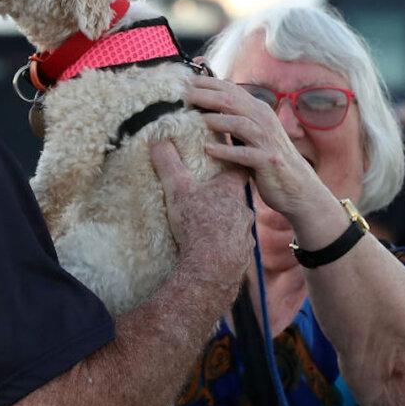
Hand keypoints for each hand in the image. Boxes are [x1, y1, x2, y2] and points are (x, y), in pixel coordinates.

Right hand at [149, 140, 252, 283]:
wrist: (213, 266)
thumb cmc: (197, 223)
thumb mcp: (178, 189)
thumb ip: (168, 163)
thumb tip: (159, 139)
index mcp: (230, 190)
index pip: (239, 170)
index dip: (233, 165)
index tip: (225, 162)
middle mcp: (244, 210)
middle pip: (238, 198)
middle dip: (224, 198)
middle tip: (208, 198)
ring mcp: (245, 234)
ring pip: (238, 223)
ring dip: (226, 223)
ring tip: (209, 227)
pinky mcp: (243, 255)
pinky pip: (236, 247)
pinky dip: (226, 246)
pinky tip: (214, 250)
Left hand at [184, 75, 329, 222]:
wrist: (297, 186)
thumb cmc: (268, 157)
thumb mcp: (254, 132)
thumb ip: (236, 117)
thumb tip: (210, 101)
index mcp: (258, 111)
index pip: (231, 90)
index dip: (208, 84)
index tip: (186, 80)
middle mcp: (264, 120)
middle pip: (232, 102)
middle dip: (207, 96)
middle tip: (184, 95)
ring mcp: (267, 140)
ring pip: (240, 124)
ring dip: (216, 120)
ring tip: (195, 119)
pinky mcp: (268, 160)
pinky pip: (244, 154)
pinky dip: (226, 151)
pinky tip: (208, 150)